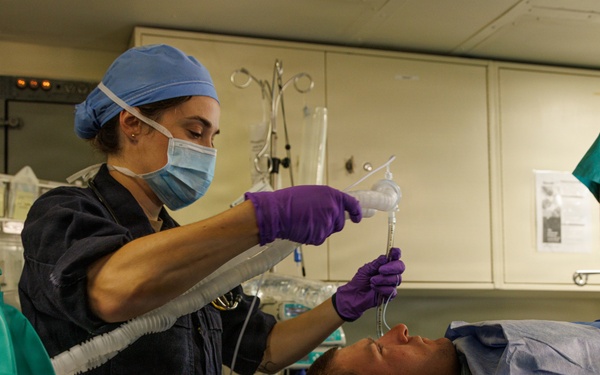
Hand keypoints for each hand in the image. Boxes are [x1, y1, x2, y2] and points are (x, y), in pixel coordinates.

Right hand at [245, 185, 361, 245]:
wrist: (277, 212)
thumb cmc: (289, 201)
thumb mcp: (313, 193)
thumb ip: (326, 200)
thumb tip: (333, 207)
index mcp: (332, 195)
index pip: (352, 204)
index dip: (357, 212)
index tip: (358, 217)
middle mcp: (333, 208)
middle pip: (340, 222)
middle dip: (331, 223)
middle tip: (315, 219)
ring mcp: (328, 223)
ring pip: (329, 231)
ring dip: (320, 229)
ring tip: (304, 221)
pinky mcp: (320, 235)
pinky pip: (320, 238)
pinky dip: (312, 236)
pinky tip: (302, 228)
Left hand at [332, 247, 404, 321]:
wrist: (354, 295)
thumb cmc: (360, 281)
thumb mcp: (366, 269)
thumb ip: (377, 263)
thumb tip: (385, 257)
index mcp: (385, 265)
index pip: (395, 257)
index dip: (397, 253)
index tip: (394, 252)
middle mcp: (390, 273)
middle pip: (400, 267)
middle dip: (391, 268)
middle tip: (380, 270)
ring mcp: (391, 284)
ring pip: (396, 279)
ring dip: (382, 280)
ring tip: (372, 281)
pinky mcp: (390, 294)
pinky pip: (392, 290)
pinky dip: (381, 289)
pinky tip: (374, 288)